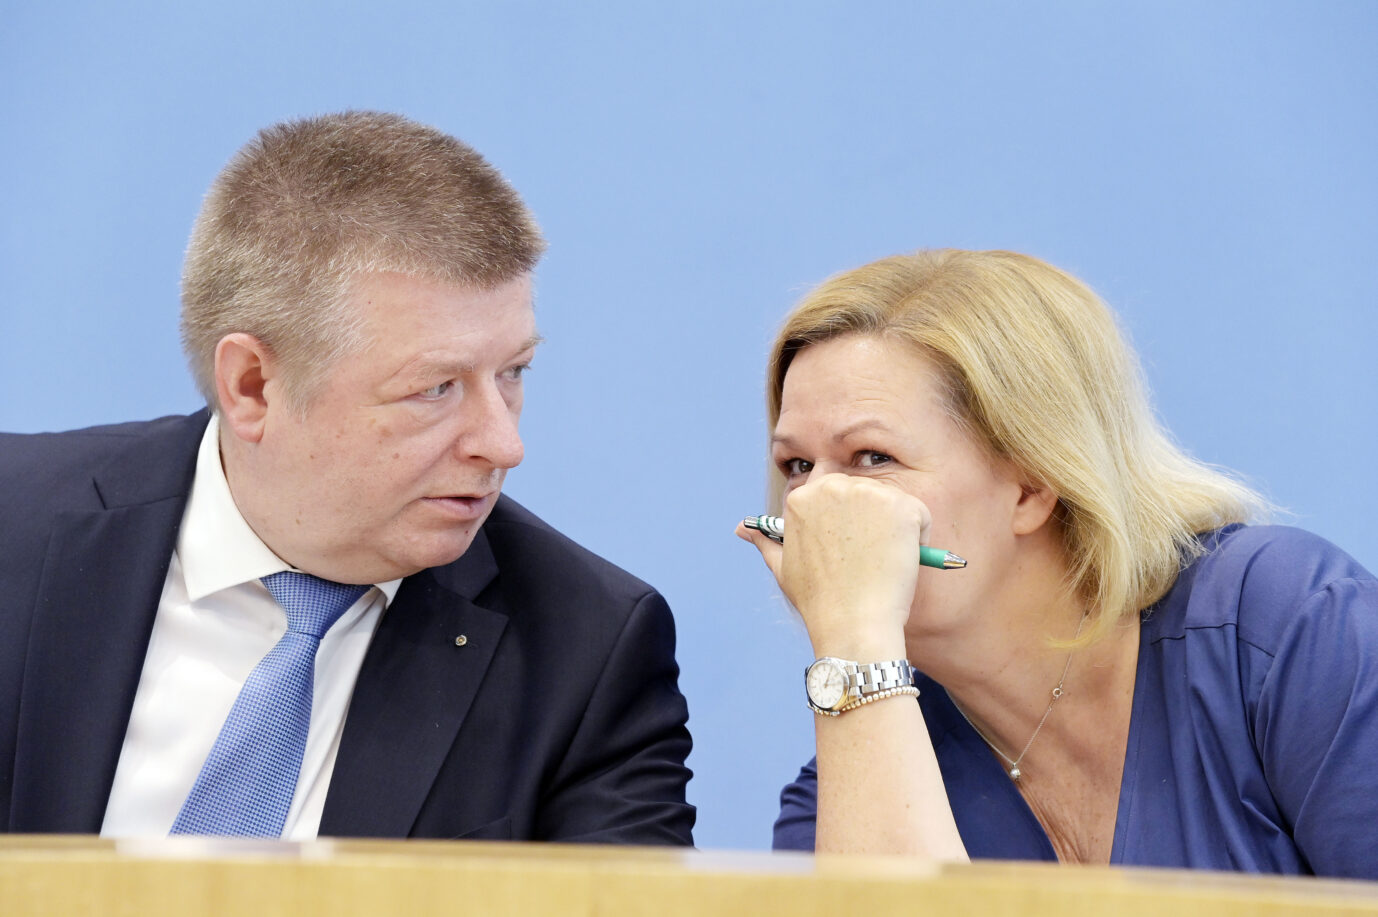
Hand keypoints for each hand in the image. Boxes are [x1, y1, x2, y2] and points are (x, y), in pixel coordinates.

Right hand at [737, 473, 930, 658]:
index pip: (837, 497)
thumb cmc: (819, 601)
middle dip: (872, 523)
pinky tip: (899, 562)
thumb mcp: (783, 568)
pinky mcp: (901, 505)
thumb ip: (765, 541)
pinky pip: (919, 516)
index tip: (848, 552)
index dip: (847, 526)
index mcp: (802, 497)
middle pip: (866, 494)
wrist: (852, 624)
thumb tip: (742, 528)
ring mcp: (868, 493)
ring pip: (894, 504)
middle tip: (867, 561)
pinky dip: (917, 539)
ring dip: (894, 531)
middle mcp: (832, 486)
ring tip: (880, 564)